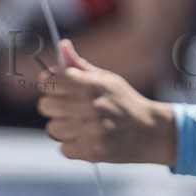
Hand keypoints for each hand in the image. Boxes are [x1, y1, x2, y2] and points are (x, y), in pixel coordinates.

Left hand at [38, 38, 176, 165]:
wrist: (150, 131)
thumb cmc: (124, 102)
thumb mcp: (107, 79)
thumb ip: (80, 65)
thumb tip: (62, 45)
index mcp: (91, 85)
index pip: (48, 81)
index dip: (50, 85)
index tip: (58, 89)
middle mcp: (90, 106)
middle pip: (45, 106)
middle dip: (54, 107)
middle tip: (71, 109)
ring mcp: (91, 130)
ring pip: (53, 128)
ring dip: (64, 128)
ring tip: (82, 125)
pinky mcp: (93, 151)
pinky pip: (64, 148)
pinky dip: (73, 146)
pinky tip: (88, 139)